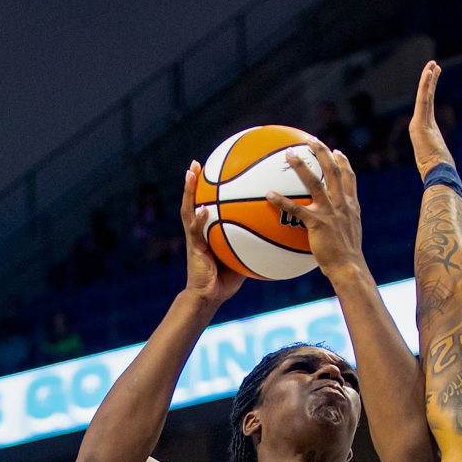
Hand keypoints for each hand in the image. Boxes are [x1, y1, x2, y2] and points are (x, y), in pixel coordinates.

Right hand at [179, 162, 246, 308]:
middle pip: (192, 202)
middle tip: (195, 164)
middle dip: (192, 183)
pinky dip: (199, 218)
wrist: (208, 297)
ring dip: (188, 191)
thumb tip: (273, 235)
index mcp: (207, 232)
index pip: (205, 205)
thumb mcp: (242, 259)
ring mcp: (193, 238)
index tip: (210, 172)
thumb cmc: (225, 282)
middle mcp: (197, 231)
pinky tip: (203, 208)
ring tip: (190, 173)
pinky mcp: (194, 247)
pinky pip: (196, 230)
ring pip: (187, 210)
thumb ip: (252, 245)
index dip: (206, 190)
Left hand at [265, 136, 365, 280]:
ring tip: (288, 154)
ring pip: (314, 182)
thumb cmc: (346, 257)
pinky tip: (268, 194)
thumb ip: (340, 224)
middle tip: (312, 140)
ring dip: (301, 166)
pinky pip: (296, 208)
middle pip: (333, 171)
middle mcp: (341, 204)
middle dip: (323, 152)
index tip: (337, 151)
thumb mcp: (348, 236)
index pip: (349, 178)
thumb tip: (330, 226)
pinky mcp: (317, 222)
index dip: (343, 163)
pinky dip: (281, 200)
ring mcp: (330, 211)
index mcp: (350, 205)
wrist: (349, 267)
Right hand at [408, 59, 453, 175]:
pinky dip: (425, 86)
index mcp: (425, 129)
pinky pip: (423, 101)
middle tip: (434, 64)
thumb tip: (444, 164)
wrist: (436, 174)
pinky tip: (429, 74)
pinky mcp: (419, 124)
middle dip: (430, 80)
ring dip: (428, 79)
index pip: (428, 105)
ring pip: (424, 96)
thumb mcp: (439, 158)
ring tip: (433, 65)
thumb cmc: (439, 169)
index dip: (430, 89)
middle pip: (425, 97)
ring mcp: (418, 123)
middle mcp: (420, 124)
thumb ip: (438, 155)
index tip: (435, 75)